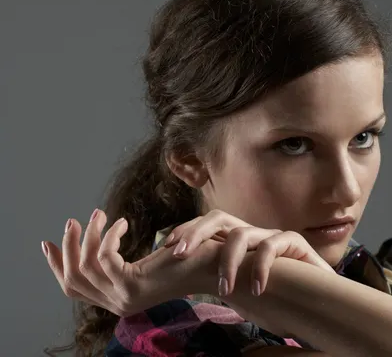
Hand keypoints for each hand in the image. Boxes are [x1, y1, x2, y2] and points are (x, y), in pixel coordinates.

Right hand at [42, 209, 221, 316]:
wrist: (215, 265)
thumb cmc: (184, 258)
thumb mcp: (142, 264)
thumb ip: (118, 264)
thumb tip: (92, 246)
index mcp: (117, 299)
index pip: (73, 289)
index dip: (57, 265)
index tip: (48, 242)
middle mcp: (117, 304)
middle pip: (72, 279)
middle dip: (67, 247)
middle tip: (74, 221)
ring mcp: (123, 298)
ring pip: (86, 265)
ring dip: (89, 235)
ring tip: (98, 214)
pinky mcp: (132, 285)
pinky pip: (105, 256)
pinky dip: (109, 235)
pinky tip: (122, 222)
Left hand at [162, 209, 334, 295]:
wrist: (318, 304)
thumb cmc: (278, 299)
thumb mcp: (240, 292)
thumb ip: (220, 281)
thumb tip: (186, 284)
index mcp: (238, 243)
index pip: (208, 227)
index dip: (187, 232)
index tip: (167, 249)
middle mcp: (253, 235)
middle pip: (218, 218)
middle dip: (195, 232)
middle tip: (178, 255)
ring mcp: (272, 237)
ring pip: (241, 235)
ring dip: (227, 262)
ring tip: (224, 289)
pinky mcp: (293, 244)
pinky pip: (271, 247)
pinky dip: (259, 268)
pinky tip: (256, 289)